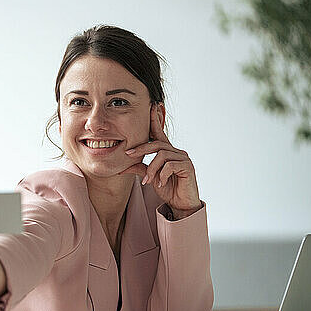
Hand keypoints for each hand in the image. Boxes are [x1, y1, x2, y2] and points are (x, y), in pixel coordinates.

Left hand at [118, 104, 201, 218]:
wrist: (181, 204)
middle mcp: (176, 151)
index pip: (159, 133)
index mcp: (167, 152)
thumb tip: (122, 167)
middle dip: (141, 149)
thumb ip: (140, 169)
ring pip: (162, 155)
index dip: (154, 120)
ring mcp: (183, 158)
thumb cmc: (168, 189)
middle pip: (157, 143)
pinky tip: (159, 183)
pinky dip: (162, 174)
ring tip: (148, 180)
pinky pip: (171, 165)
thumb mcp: (150, 177)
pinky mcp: (188, 167)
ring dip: (152, 168)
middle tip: (128, 155)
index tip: (150, 106)